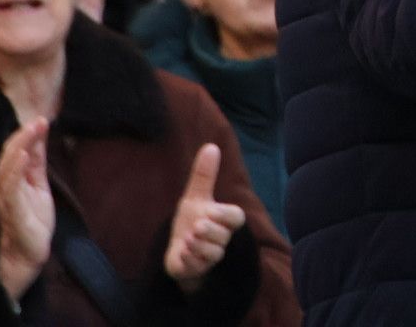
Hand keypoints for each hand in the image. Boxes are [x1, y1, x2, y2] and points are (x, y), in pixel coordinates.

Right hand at [0, 117, 53, 300]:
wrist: (28, 253)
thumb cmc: (32, 219)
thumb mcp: (38, 184)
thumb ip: (37, 163)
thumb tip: (40, 135)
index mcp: (11, 180)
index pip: (14, 152)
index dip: (25, 135)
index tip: (42, 119)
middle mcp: (4, 187)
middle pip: (7, 156)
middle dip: (22, 136)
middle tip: (38, 121)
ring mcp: (7, 200)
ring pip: (6, 168)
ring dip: (19, 147)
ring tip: (31, 131)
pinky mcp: (13, 212)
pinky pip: (11, 188)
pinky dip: (15, 170)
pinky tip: (23, 155)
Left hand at [165, 144, 246, 291]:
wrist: (179, 250)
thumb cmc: (191, 220)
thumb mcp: (195, 196)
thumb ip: (204, 175)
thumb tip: (211, 146)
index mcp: (223, 221)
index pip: (236, 217)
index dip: (225, 215)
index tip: (211, 210)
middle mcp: (220, 240)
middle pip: (223, 236)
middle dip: (211, 231)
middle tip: (198, 225)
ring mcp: (209, 257)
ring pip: (213, 253)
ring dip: (199, 245)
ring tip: (188, 238)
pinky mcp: (195, 270)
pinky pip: (196, 267)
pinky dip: (189, 260)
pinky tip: (181, 252)